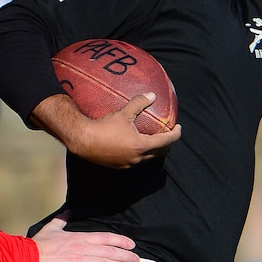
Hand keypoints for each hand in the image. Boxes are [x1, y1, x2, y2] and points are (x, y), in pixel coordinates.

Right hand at [30, 92, 180, 168]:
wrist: (83, 141)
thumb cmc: (104, 127)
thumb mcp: (123, 113)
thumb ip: (139, 103)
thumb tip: (152, 95)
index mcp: (141, 146)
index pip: (166, 141)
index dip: (175, 134)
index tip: (178, 128)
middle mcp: (137, 158)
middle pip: (159, 152)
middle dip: (167, 144)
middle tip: (168, 133)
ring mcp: (128, 164)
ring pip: (147, 158)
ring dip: (153, 150)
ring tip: (154, 140)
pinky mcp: (119, 166)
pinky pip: (135, 161)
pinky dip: (141, 154)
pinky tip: (136, 146)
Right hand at [30, 217, 137, 261]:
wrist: (29, 259)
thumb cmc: (40, 244)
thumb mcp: (52, 228)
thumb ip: (62, 219)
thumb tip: (68, 211)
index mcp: (80, 237)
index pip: (106, 237)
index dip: (121, 241)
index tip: (131, 244)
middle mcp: (83, 248)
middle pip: (111, 251)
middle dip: (126, 255)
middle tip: (137, 259)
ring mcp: (80, 261)